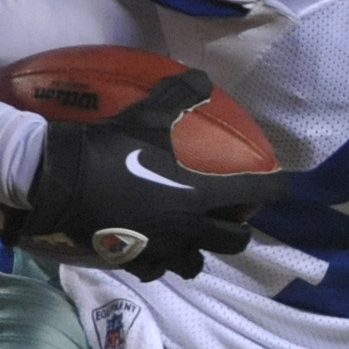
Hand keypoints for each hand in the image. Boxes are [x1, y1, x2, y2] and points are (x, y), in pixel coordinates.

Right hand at [14, 69, 282, 279]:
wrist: (59, 184)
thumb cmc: (108, 150)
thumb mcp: (145, 118)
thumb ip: (178, 97)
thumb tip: (201, 78)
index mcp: (199, 195)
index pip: (254, 193)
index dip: (276, 188)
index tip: (289, 186)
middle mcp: (188, 229)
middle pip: (234, 240)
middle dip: (239, 226)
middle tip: (232, 211)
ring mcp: (162, 250)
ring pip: (198, 262)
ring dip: (202, 248)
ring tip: (194, 232)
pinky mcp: (135, 262)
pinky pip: (161, 270)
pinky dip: (164, 260)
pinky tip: (157, 246)